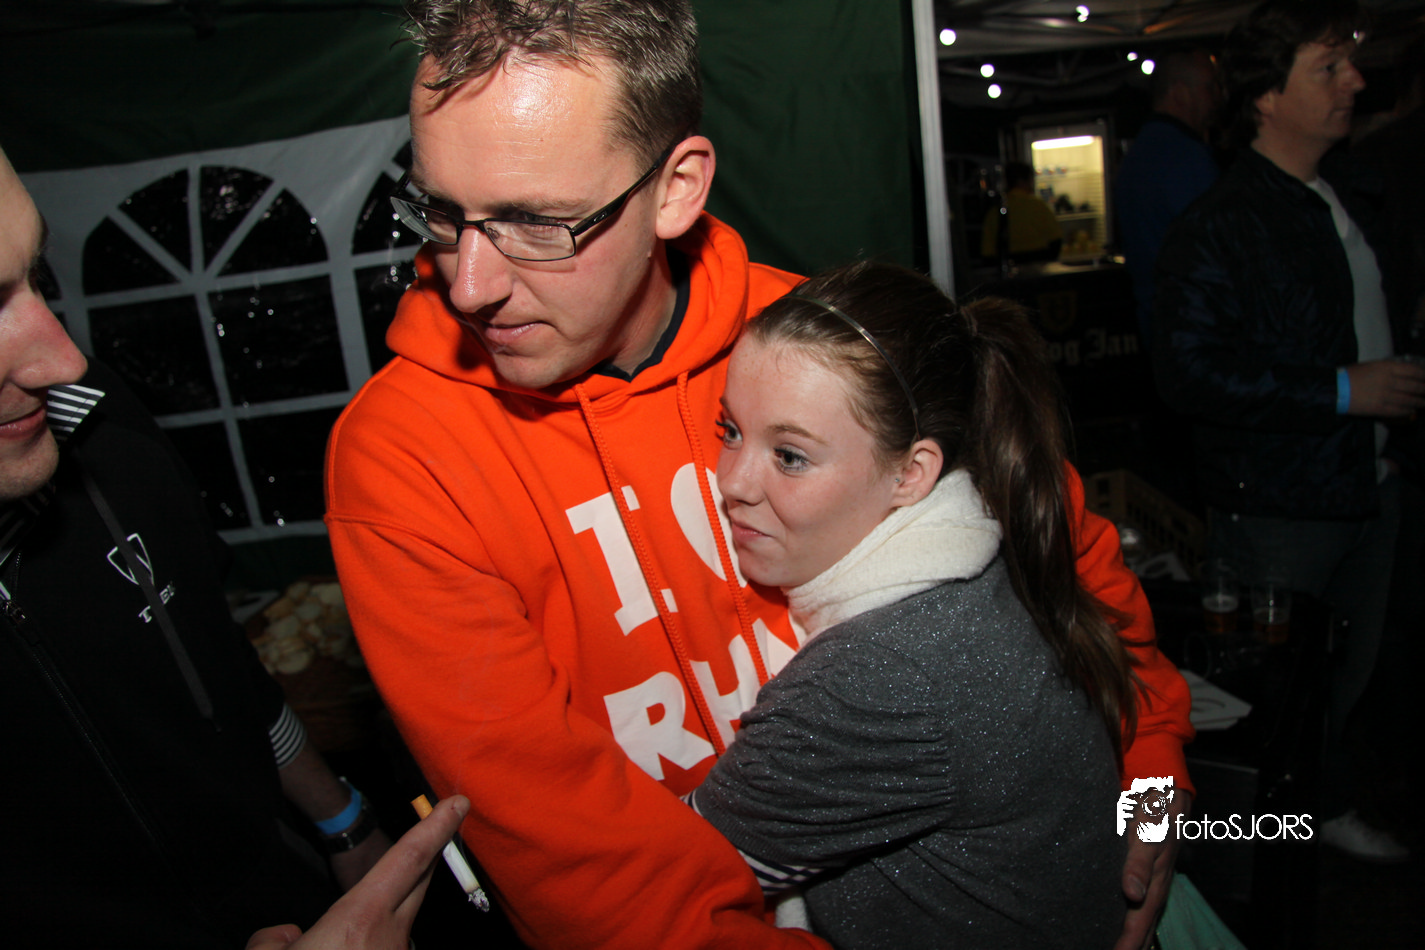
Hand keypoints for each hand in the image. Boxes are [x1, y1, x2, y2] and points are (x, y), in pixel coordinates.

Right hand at [246, 795, 469, 949]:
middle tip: (439, 829)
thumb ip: (276, 940)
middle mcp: (390, 939)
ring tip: (328, 947)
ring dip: (371, 933)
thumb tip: (290, 937)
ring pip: (391, 934)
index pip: (408, 860)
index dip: (435, 827)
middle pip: (417, 886)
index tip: (458, 804)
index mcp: (360, 918)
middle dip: (427, 858)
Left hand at [1114, 789, 1190, 949]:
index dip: (1129, 943)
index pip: (1141, 922)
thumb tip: (1133, 895)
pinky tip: (1123, 919)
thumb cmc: (1155, 810)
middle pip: (1144, 924)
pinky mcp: (1147, 868)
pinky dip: (1133, 917)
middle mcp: (1157, 884)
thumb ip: (1138, 864)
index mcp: (1157, 882)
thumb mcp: (1146, 834)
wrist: (1166, 787)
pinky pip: (1141, 901)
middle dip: (1133, 945)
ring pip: (1144, 914)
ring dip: (1134, 935)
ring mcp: (1154, 878)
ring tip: (1121, 949)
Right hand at [1346, 359, 1424, 417]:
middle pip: (1414, 386)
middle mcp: (1388, 381)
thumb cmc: (1351, 375)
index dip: (1423, 375)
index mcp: (1386, 367)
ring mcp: (1384, 395)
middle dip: (1424, 390)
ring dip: (1420, 402)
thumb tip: (1405, 375)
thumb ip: (1389, 369)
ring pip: (1409, 400)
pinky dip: (1407, 411)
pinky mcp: (1379, 408)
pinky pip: (1398, 411)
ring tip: (1424, 403)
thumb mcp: (1372, 366)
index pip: (1413, 371)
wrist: (1335, 389)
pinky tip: (1411, 411)